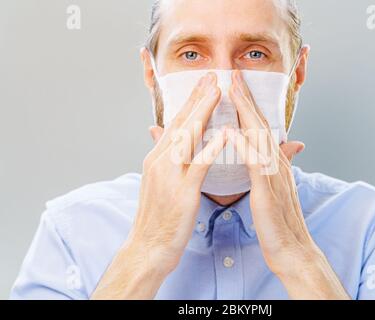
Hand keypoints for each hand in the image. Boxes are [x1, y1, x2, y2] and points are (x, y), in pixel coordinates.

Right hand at [92, 70, 225, 298]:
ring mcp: (170, 175)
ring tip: (217, 92)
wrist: (147, 248)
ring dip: (203, 112)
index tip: (203, 84)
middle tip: (212, 75)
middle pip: (181, 122)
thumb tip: (167, 144)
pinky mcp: (182, 192)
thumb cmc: (157, 218)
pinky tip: (224, 134)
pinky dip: (211, 147)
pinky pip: (198, 165)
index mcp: (157, 158)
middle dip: (197, 97)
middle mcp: (160, 161)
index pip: (175, 123)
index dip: (190, 102)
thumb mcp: (158, 184)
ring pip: (188, 136)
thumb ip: (164, 161)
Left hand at [227, 70, 348, 298]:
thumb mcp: (274, 190)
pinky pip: (255, 163)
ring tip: (232, 89)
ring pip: (258, 135)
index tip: (235, 85)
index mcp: (274, 162)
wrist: (292, 249)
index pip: (259, 127)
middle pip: (259, 123)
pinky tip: (232, 130)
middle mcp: (276, 162)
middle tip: (232, 73)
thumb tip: (273, 152)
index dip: (247, 104)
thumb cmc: (278, 223)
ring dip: (245, 110)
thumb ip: (271, 167)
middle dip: (245, 97)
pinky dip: (244, 144)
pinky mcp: (267, 190)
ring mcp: (274, 174)